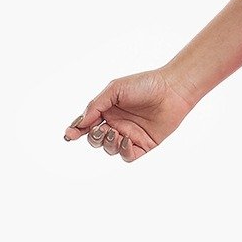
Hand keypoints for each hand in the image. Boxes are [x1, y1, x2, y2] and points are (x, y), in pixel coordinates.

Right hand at [62, 68, 194, 161]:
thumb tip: (80, 123)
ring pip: (109, 149)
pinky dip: (123, 151)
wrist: (172, 89)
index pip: (87, 124)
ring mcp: (130, 135)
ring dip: (108, 143)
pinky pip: (127, 156)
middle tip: (101, 129)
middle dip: (93, 137)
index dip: (76, 131)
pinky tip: (126, 140)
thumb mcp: (115, 89)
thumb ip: (96, 105)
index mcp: (108, 110)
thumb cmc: (145, 84)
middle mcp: (117, 124)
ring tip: (115, 132)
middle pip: (96, 139)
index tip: (69, 135)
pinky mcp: (144, 144)